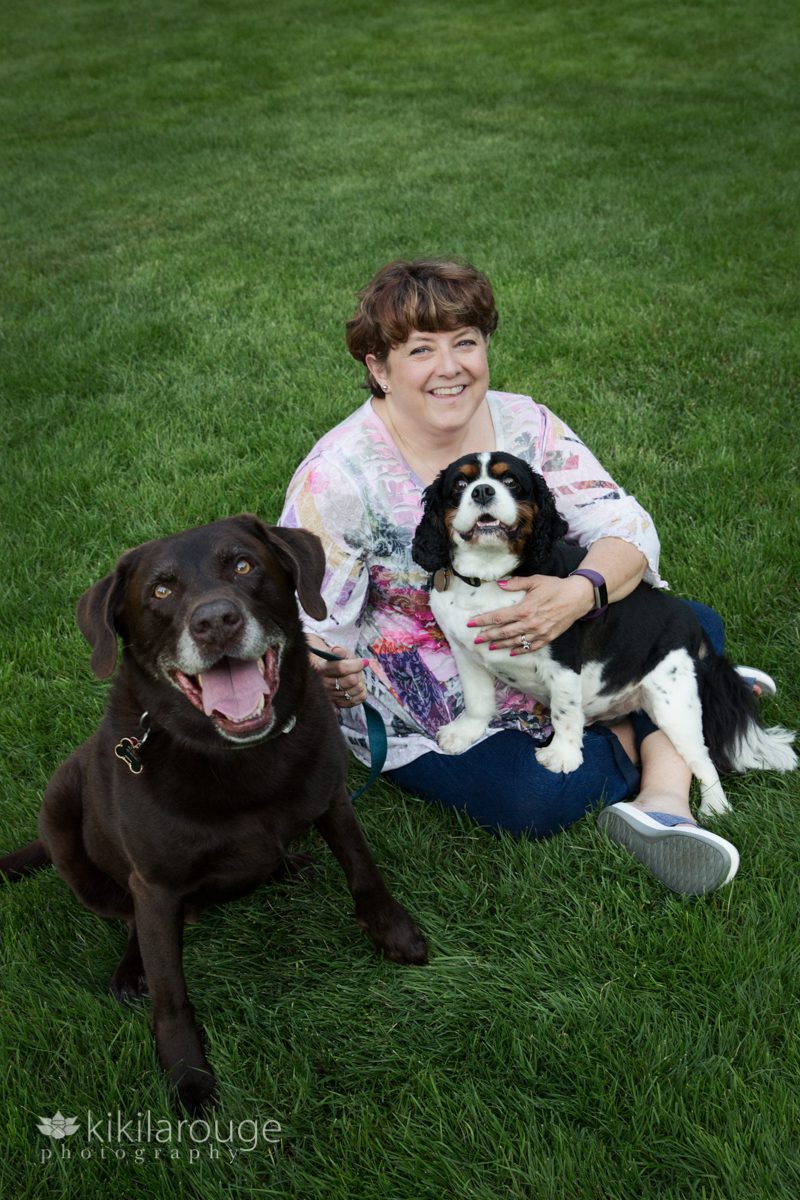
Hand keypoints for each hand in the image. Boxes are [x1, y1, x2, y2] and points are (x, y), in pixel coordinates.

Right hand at [310, 642, 369, 708]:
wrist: (332, 674)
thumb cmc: (336, 662)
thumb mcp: (338, 653)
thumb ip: (338, 651)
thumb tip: (337, 651)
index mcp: (321, 670)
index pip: (341, 668)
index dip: (355, 664)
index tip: (363, 662)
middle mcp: (324, 685)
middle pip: (351, 681)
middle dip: (358, 673)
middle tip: (357, 670)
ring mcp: (332, 697)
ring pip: (356, 689)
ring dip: (360, 681)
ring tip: (355, 677)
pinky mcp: (341, 704)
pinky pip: (360, 698)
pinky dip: (362, 691)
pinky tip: (356, 686)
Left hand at [468, 574, 593, 653]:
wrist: (578, 597)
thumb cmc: (556, 587)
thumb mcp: (535, 581)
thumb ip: (516, 583)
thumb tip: (499, 583)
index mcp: (525, 609)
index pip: (498, 617)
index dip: (483, 620)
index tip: (471, 623)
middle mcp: (530, 623)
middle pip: (504, 632)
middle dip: (488, 636)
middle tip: (475, 639)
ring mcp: (539, 632)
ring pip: (515, 641)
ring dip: (501, 644)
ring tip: (490, 646)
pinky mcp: (548, 637)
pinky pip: (531, 647)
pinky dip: (520, 650)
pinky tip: (511, 652)